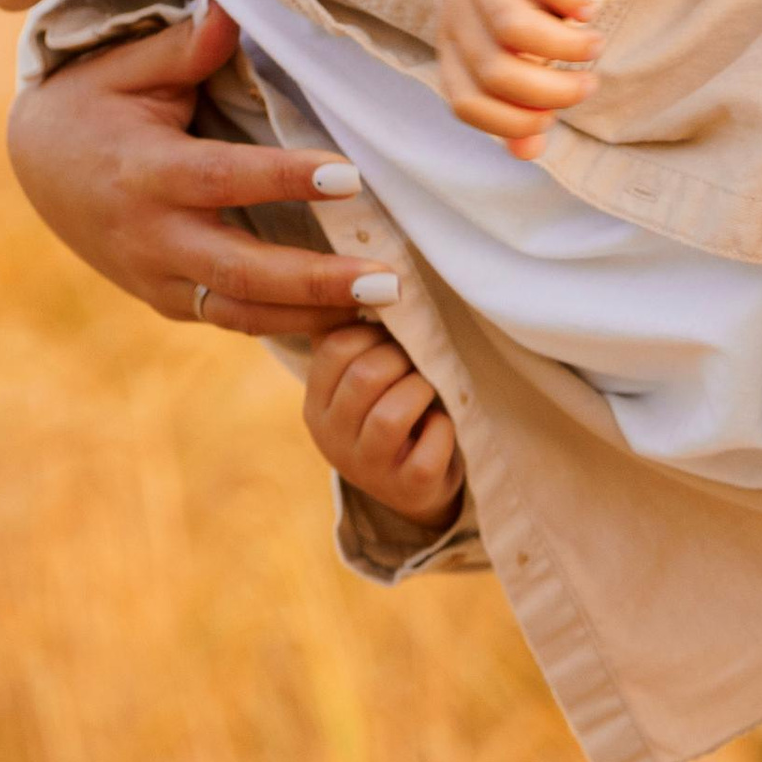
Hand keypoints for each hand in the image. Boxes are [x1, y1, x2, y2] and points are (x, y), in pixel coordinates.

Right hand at [6, 2, 401, 339]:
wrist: (34, 167)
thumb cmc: (94, 104)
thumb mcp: (126, 67)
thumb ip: (185, 47)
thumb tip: (232, 5)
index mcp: (144, 171)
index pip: (223, 179)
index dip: (285, 180)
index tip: (350, 176)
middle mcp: (150, 236)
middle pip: (239, 271)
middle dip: (316, 280)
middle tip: (388, 278)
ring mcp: (156, 278)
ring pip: (241, 312)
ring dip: (315, 315)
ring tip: (386, 307)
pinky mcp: (168, 302)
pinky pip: (234, 321)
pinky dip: (291, 325)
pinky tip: (350, 319)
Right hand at [303, 323, 464, 530]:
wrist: (417, 484)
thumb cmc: (393, 410)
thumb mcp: (363, 377)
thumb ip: (354, 333)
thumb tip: (362, 272)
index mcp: (316, 402)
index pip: (335, 347)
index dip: (375, 332)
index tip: (396, 338)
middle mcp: (331, 437)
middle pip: (365, 376)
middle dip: (404, 359)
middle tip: (418, 364)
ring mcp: (366, 468)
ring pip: (392, 413)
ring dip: (423, 390)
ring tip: (429, 392)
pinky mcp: (406, 488)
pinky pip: (430, 446)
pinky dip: (445, 428)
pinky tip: (442, 425)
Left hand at [437, 0, 597, 156]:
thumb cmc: (519, 3)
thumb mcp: (514, 55)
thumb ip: (519, 103)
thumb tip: (527, 152)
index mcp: (453, 49)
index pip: (466, 102)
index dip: (511, 121)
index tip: (552, 119)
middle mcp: (458, 12)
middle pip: (495, 69)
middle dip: (552, 91)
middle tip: (588, 85)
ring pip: (512, 26)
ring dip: (563, 47)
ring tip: (593, 46)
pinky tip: (586, 9)